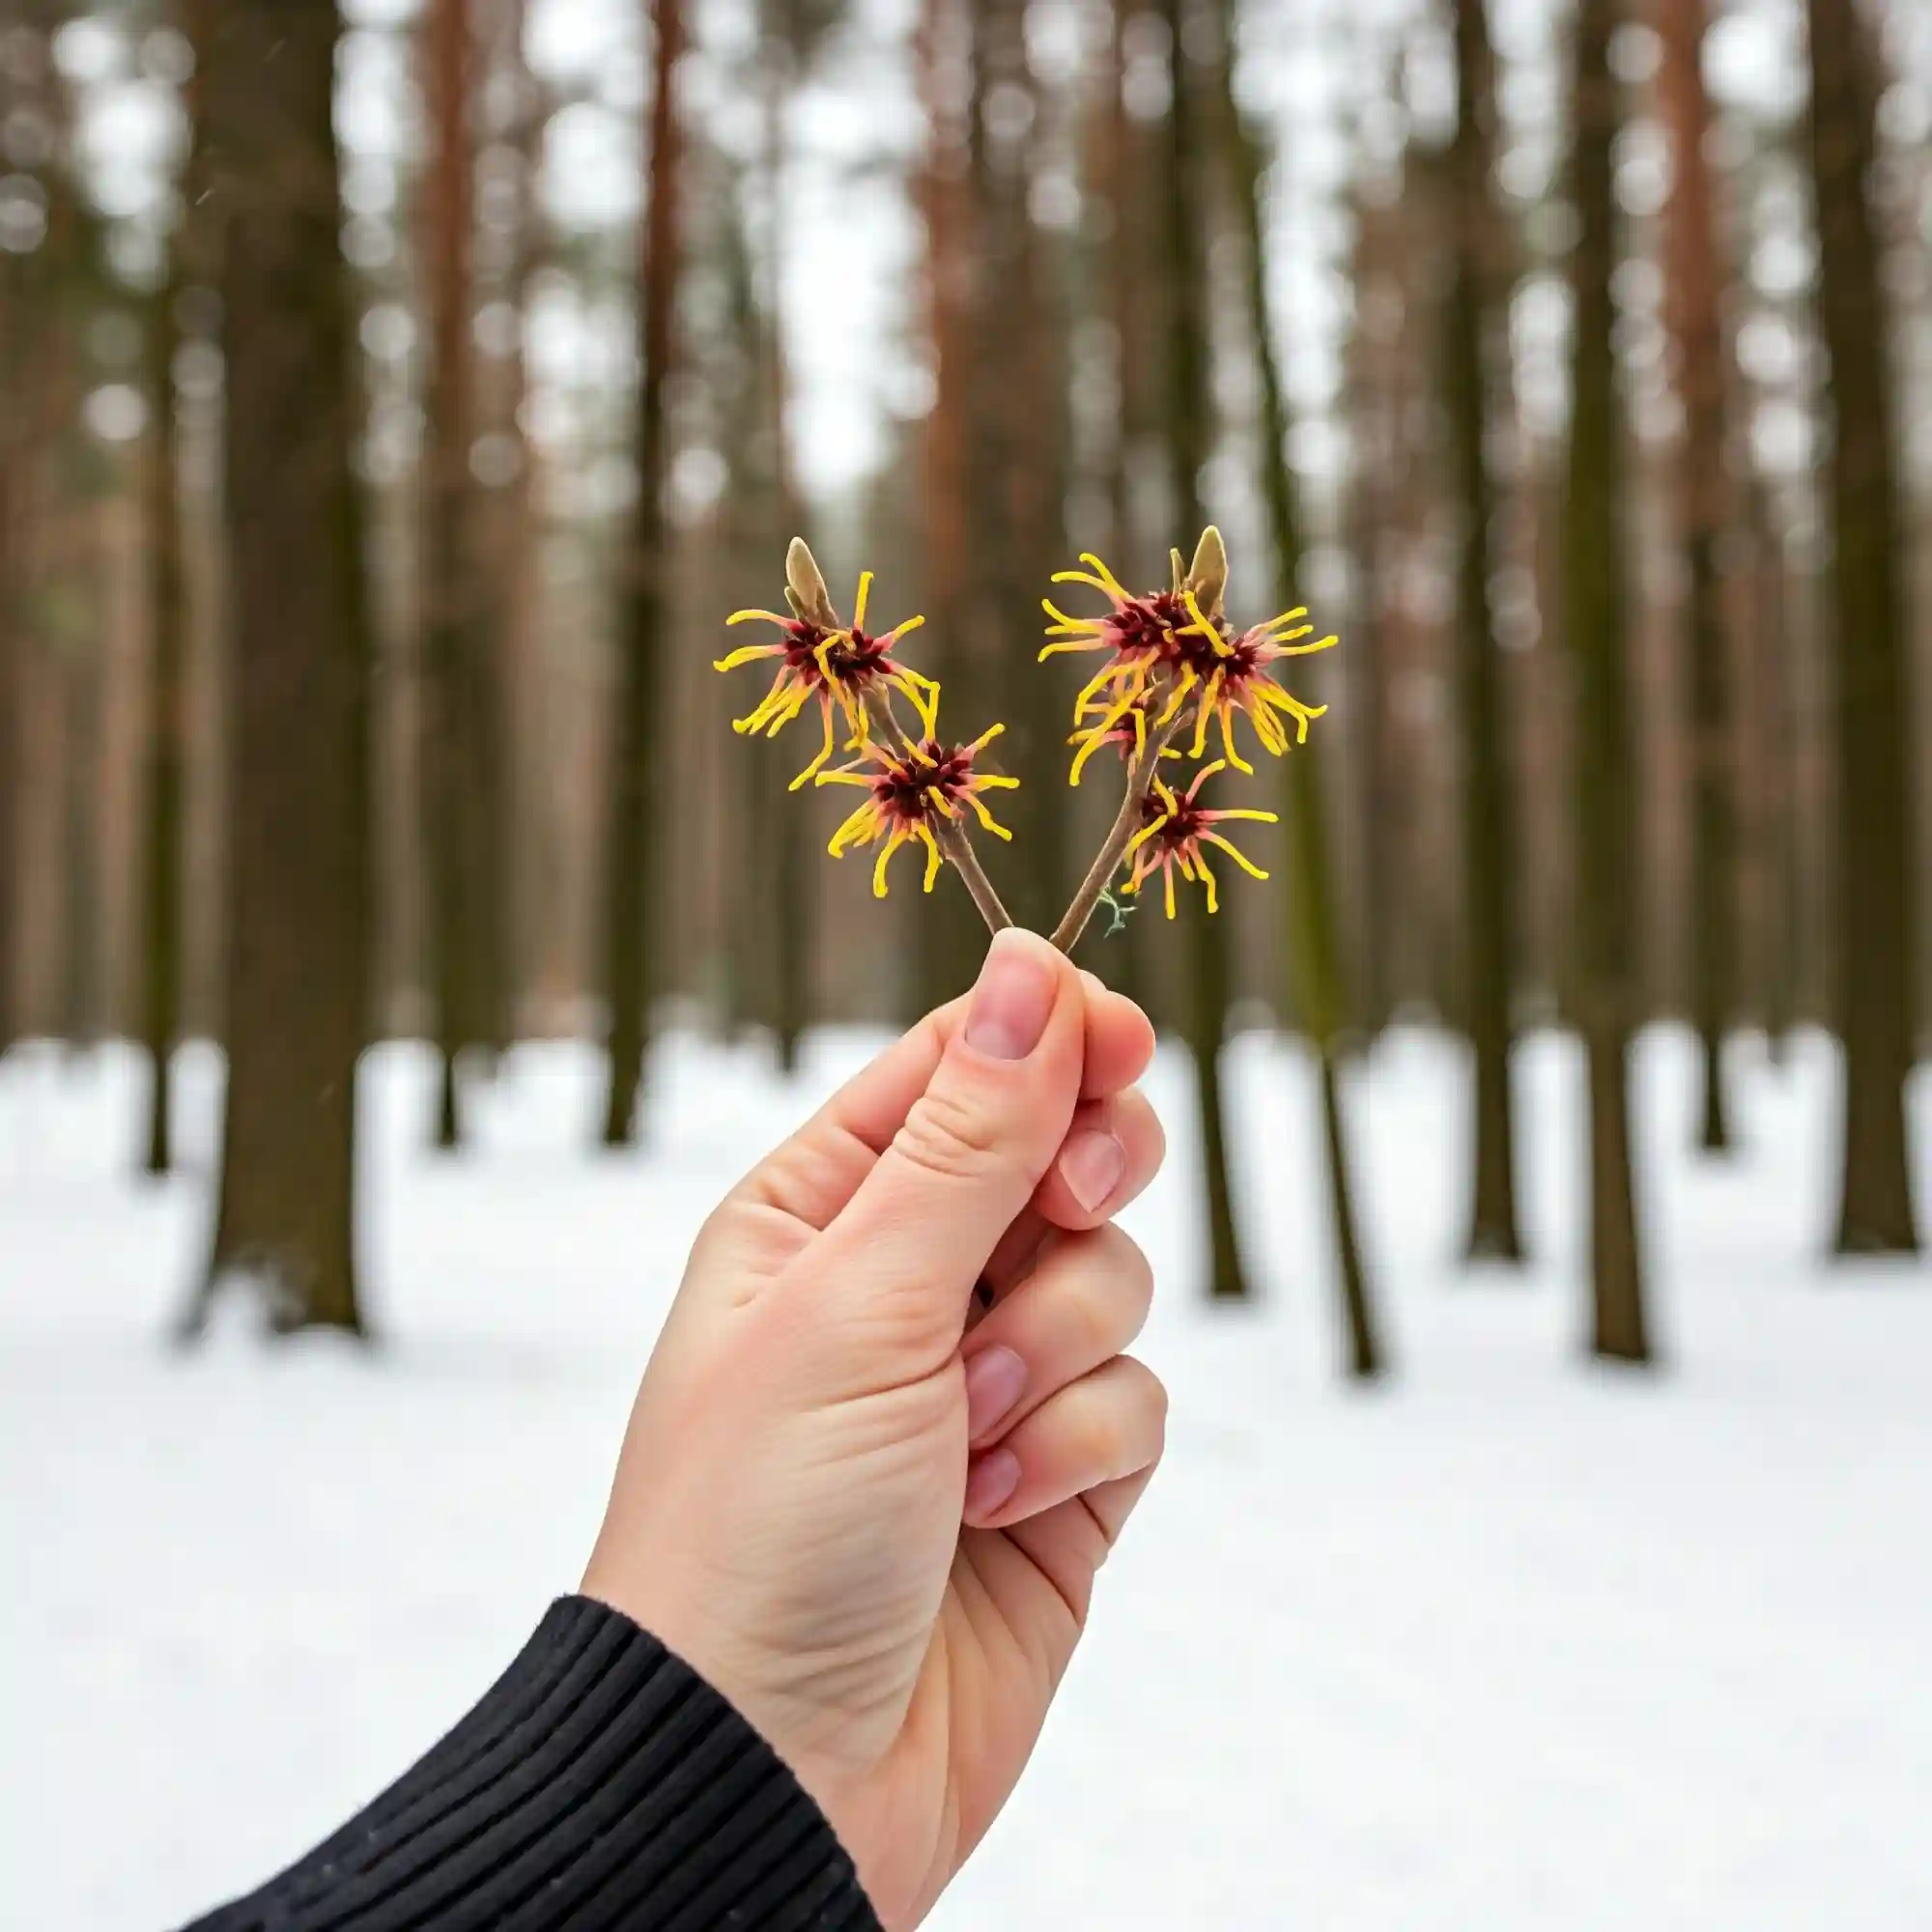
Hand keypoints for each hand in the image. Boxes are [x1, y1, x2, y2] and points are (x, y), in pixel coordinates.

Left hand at [582, 929, 1167, 1927]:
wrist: (767, 1771)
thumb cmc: (756, 1524)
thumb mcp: (858, 1297)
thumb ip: (970, 1134)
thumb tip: (1030, 966)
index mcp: (823, 1211)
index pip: (962, 1068)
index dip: (1050, 1037)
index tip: (1117, 1042)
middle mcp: (908, 1284)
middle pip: (1062, 1156)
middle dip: (1079, 1184)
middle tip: (1062, 1210)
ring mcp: (987, 1385)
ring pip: (1112, 1281)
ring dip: (1058, 1350)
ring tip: (968, 1436)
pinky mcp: (1056, 1483)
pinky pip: (1137, 1403)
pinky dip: (1083, 1447)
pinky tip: (1001, 1509)